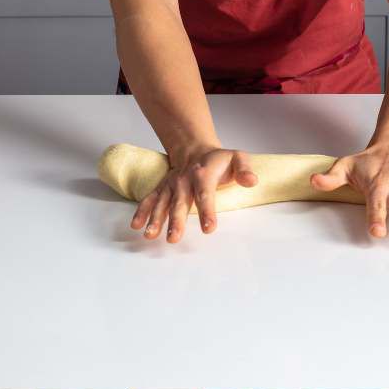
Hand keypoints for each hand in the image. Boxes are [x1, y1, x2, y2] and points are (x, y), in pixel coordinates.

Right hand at [131, 145, 257, 242]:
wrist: (196, 150)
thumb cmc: (220, 160)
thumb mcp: (238, 158)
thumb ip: (244, 169)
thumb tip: (251, 181)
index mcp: (204, 174)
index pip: (205, 194)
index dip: (207, 212)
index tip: (208, 229)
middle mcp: (184, 180)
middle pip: (180, 203)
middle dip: (175, 221)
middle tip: (173, 239)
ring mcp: (171, 185)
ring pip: (162, 203)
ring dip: (155, 219)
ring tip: (150, 235)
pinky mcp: (162, 189)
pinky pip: (150, 200)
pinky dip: (141, 212)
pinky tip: (136, 226)